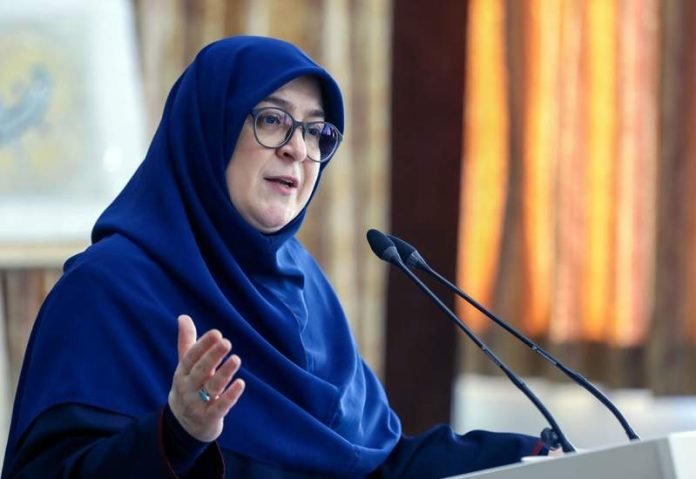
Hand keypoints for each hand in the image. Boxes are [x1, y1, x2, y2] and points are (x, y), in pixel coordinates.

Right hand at [168, 314, 244, 441]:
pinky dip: (230, 396)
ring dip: (224, 373)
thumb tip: (183, 316)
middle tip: (227, 342)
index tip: (216, 333)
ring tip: (237, 359)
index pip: (191, 357)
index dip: (203, 345)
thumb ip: (188, 342)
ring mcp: (197, 404)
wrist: (183, 426)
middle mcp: (187, 388)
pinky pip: (220, 407)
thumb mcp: (186, 366)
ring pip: (211, 387)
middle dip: (213, 356)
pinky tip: (241, 383)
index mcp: (182, 373)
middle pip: (201, 371)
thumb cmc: (189, 387)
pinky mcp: (209, 418)